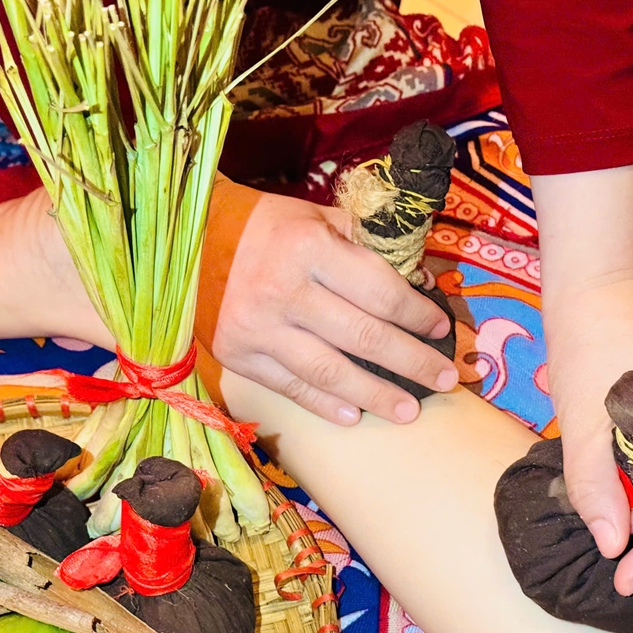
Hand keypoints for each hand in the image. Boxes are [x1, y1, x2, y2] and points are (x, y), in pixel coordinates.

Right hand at [196, 177, 457, 424]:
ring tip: (408, 411)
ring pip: (331, 372)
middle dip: (411, 361)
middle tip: (444, 380)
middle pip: (363, 337)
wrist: (188, 241)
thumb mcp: (317, 218)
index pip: (379, 290)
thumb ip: (366, 246)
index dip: (416, 314)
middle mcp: (284, 291)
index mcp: (309, 248)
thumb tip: (419, 280)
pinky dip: (325, 404)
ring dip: (376, 395)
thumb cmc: (265, 227)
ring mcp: (259, 329)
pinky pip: (291, 388)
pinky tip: (354, 415)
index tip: (440, 329)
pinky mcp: (239, 356)